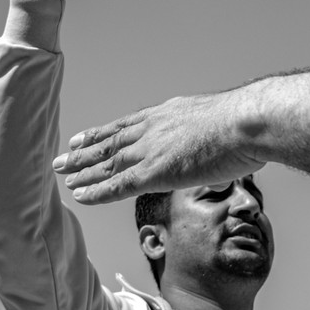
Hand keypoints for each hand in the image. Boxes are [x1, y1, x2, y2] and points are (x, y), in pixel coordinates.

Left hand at [52, 91, 266, 203]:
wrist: (247, 122)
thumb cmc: (246, 123)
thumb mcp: (218, 121)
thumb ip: (205, 133)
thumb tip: (212, 143)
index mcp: (167, 114)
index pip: (126, 125)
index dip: (102, 134)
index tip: (83, 138)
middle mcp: (152, 130)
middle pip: (110, 142)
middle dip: (84, 152)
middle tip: (62, 158)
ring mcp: (152, 150)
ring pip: (108, 163)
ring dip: (83, 170)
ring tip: (62, 176)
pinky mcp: (155, 172)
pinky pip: (117, 184)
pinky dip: (96, 190)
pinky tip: (80, 195)